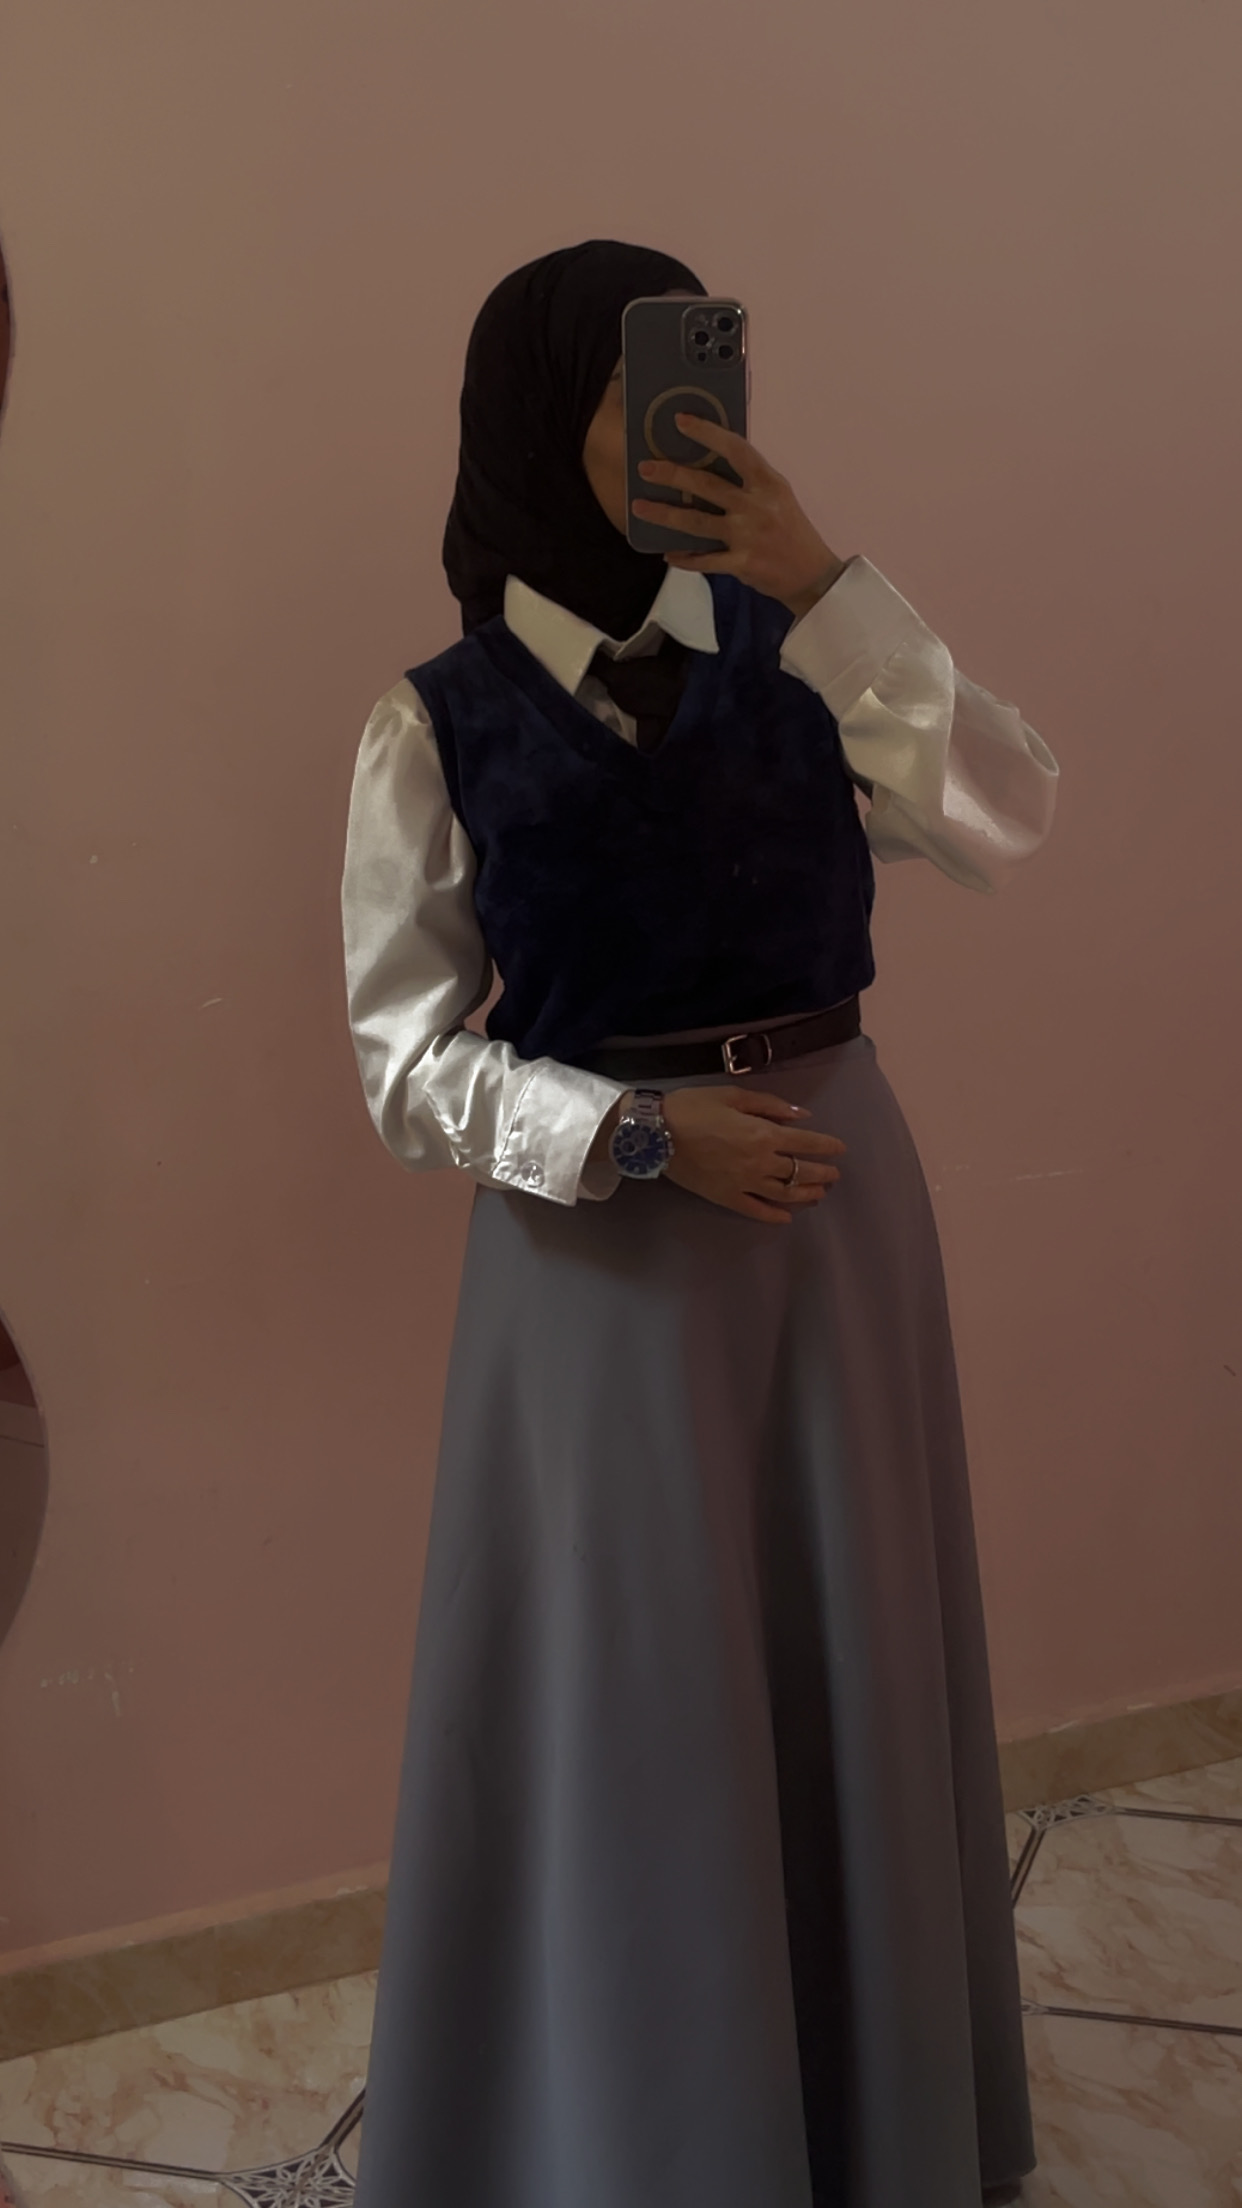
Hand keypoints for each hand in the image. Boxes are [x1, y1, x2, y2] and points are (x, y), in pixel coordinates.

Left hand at [631, 413, 847, 617]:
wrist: (813, 575)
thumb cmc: (792, 531)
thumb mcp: (778, 496)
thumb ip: (750, 481)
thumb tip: (712, 461)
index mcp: (769, 483)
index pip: (736, 450)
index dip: (708, 433)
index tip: (681, 421)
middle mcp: (757, 506)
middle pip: (708, 485)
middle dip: (673, 474)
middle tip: (644, 468)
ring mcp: (749, 536)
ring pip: (697, 523)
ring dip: (665, 514)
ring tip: (639, 508)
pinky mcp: (743, 564)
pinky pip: (705, 560)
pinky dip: (685, 559)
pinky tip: (668, 555)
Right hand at [661, 1086, 845, 1224]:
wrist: (655, 1132)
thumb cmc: (695, 1106)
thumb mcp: (734, 1096)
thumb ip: (771, 1106)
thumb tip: (802, 1116)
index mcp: (764, 1134)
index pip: (806, 1142)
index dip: (826, 1146)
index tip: (839, 1149)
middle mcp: (760, 1162)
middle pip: (800, 1172)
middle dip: (821, 1173)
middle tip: (834, 1175)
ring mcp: (743, 1183)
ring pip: (784, 1194)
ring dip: (805, 1195)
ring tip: (818, 1194)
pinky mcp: (726, 1197)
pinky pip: (756, 1211)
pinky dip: (774, 1216)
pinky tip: (786, 1218)